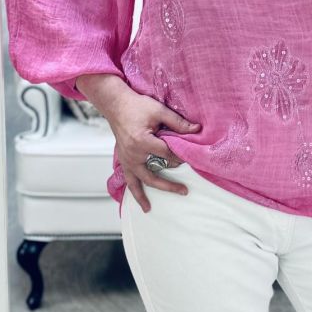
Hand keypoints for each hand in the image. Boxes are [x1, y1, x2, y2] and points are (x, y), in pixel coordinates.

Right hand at [99, 87, 201, 212]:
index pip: (167, 155)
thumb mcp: (159, 110)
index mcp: (142, 142)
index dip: (180, 157)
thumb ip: (178, 122)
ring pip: (136, 182)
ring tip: (149, 208)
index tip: (191, 160)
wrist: (115, 103)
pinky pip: (127, 178)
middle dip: (169, 185)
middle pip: (153, 176)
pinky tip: (137, 198)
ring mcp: (125, 159)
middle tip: (184, 191)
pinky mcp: (122, 159)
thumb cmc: (136, 105)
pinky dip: (132, 189)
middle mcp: (132, 154)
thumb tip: (196, 130)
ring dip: (142, 196)